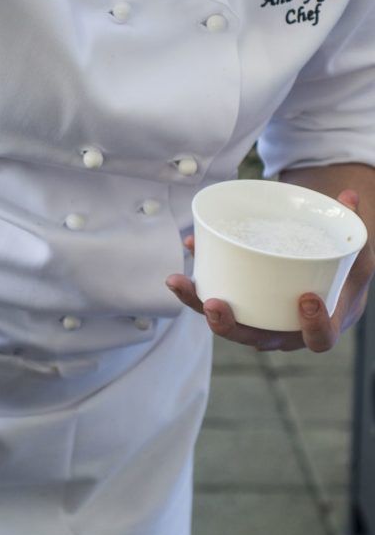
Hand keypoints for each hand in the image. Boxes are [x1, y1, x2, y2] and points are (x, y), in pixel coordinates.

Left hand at [165, 189, 374, 352]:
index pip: (319, 338)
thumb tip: (350, 196)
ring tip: (178, 281)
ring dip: (199, 304)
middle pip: (256, 337)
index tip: (307, 298)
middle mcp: (287, 329)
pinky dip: (197, 278)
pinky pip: (216, 297)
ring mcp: (261, 320)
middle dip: (230, 325)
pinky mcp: (241, 303)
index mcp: (323, 324)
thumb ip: (354, 228)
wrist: (328, 280)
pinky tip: (189, 249)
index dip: (313, 326)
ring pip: (227, 322)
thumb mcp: (355, 251)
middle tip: (215, 304)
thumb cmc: (344, 271)